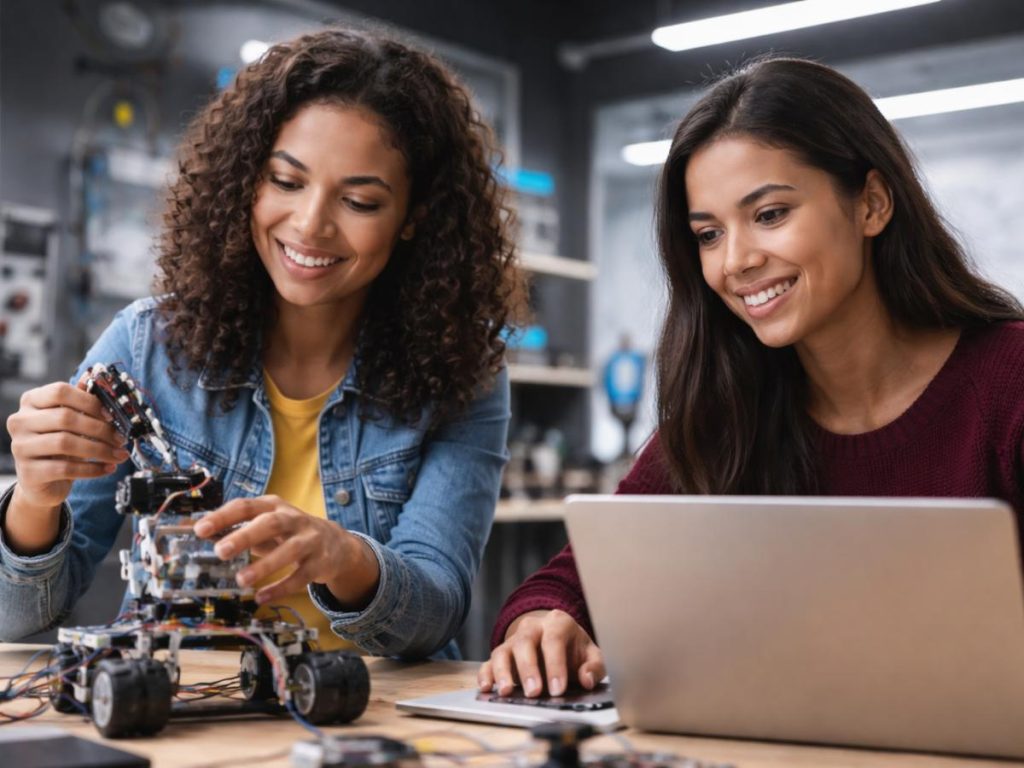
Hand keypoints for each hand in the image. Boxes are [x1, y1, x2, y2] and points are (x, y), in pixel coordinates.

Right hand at [6, 378, 129, 510]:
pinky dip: (92, 469)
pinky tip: (108, 468)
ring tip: (119, 455)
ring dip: (100, 450)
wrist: (43, 481)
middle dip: (100, 429)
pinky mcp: (29, 472)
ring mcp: (21, 447)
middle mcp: (20, 422)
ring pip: (65, 443)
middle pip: (65, 418)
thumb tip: (93, 375)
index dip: (89, 401)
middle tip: (121, 439)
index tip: (112, 415)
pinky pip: (66, 469)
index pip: (60, 392)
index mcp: (31, 401)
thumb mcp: (70, 421)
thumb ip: (80, 400)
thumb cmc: (59, 445)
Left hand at [193, 495, 379, 607]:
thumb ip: (236, 527)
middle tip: (221, 551)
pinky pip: (301, 577)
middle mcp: (293, 520)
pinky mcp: (320, 563)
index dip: (223, 516)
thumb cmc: (289, 532)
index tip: (200, 530)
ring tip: (242, 580)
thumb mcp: (265, 524)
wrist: (335, 544)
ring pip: (290, 551)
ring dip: (265, 565)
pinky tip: (262, 596)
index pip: (246, 506)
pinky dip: (281, 587)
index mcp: (274, 506)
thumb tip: (196, 532)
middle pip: (271, 524)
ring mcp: (309, 541)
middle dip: (245, 536)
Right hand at [477, 609, 604, 697]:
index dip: (555, 665)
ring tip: (506, 692)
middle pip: (525, 642)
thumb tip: (587, 679)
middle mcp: (532, 627)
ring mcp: (514, 640)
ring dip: (503, 672)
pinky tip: (486, 688)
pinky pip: (488, 662)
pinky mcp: (501, 654)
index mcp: (557, 623)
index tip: (558, 689)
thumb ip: (594, 666)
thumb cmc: (573, 650)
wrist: (555, 640)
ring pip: (503, 651)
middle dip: (528, 668)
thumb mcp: (591, 655)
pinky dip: (485, 675)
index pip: (554, 640)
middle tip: (534, 692)